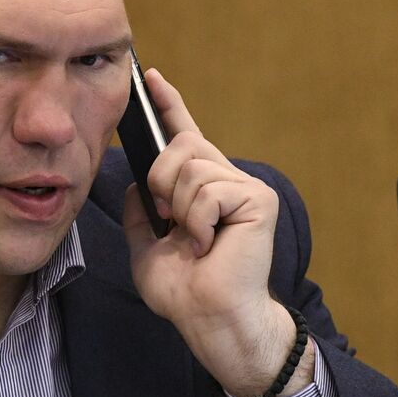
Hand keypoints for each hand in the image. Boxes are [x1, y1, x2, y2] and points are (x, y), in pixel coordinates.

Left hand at [121, 68, 311, 396]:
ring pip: (190, 169)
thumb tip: (140, 181)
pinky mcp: (257, 199)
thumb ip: (142, 207)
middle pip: (180, 145)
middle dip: (160, 180)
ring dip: (179, 208)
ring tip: (195, 239)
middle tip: (169, 221)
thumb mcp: (146, 242)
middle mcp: (226, 180)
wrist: (208, 317)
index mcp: (200, 188)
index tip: (151, 78)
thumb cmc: (183, 289)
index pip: (184, 136)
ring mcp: (245, 187)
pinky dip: (197, 221)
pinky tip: (209, 243)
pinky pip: (207, 191)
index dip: (169, 105)